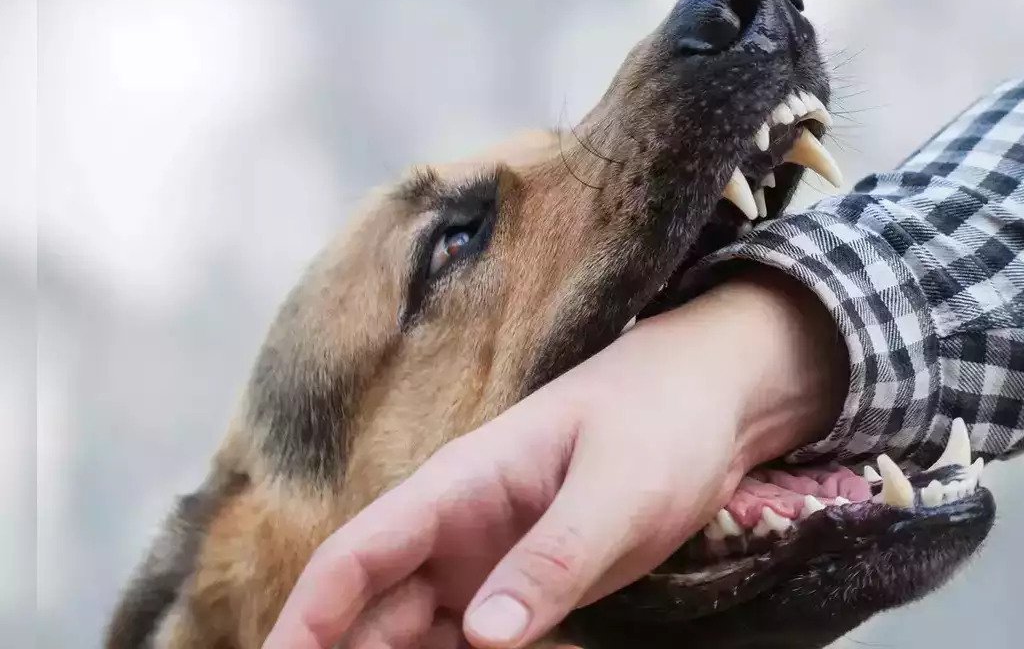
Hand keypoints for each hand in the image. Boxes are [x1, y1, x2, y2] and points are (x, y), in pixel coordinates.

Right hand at [264, 269, 846, 648]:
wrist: (712, 402)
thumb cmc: (661, 422)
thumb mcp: (617, 489)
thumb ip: (553, 559)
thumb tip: (483, 636)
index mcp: (457, 485)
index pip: (356, 555)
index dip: (307, 618)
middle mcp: (455, 527)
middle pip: (370, 609)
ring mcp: (486, 558)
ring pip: (411, 632)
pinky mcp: (522, 584)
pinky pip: (468, 641)